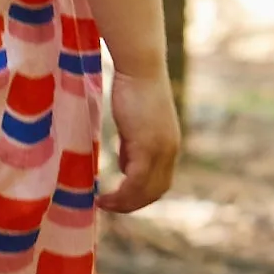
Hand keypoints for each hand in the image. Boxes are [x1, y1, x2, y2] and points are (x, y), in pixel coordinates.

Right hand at [100, 68, 180, 214]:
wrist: (140, 68)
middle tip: (109, 205)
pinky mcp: (147, 146)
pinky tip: (103, 194)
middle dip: (132, 204)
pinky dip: (121, 194)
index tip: (120, 198)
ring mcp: (160, 149)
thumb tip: (125, 163)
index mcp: (169, 145)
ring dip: (125, 203)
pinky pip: (135, 181)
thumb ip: (132, 145)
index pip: (160, 182)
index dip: (141, 195)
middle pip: (156, 191)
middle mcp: (170, 151)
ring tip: (104, 203)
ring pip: (146, 190)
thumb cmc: (133, 88)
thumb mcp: (134, 124)